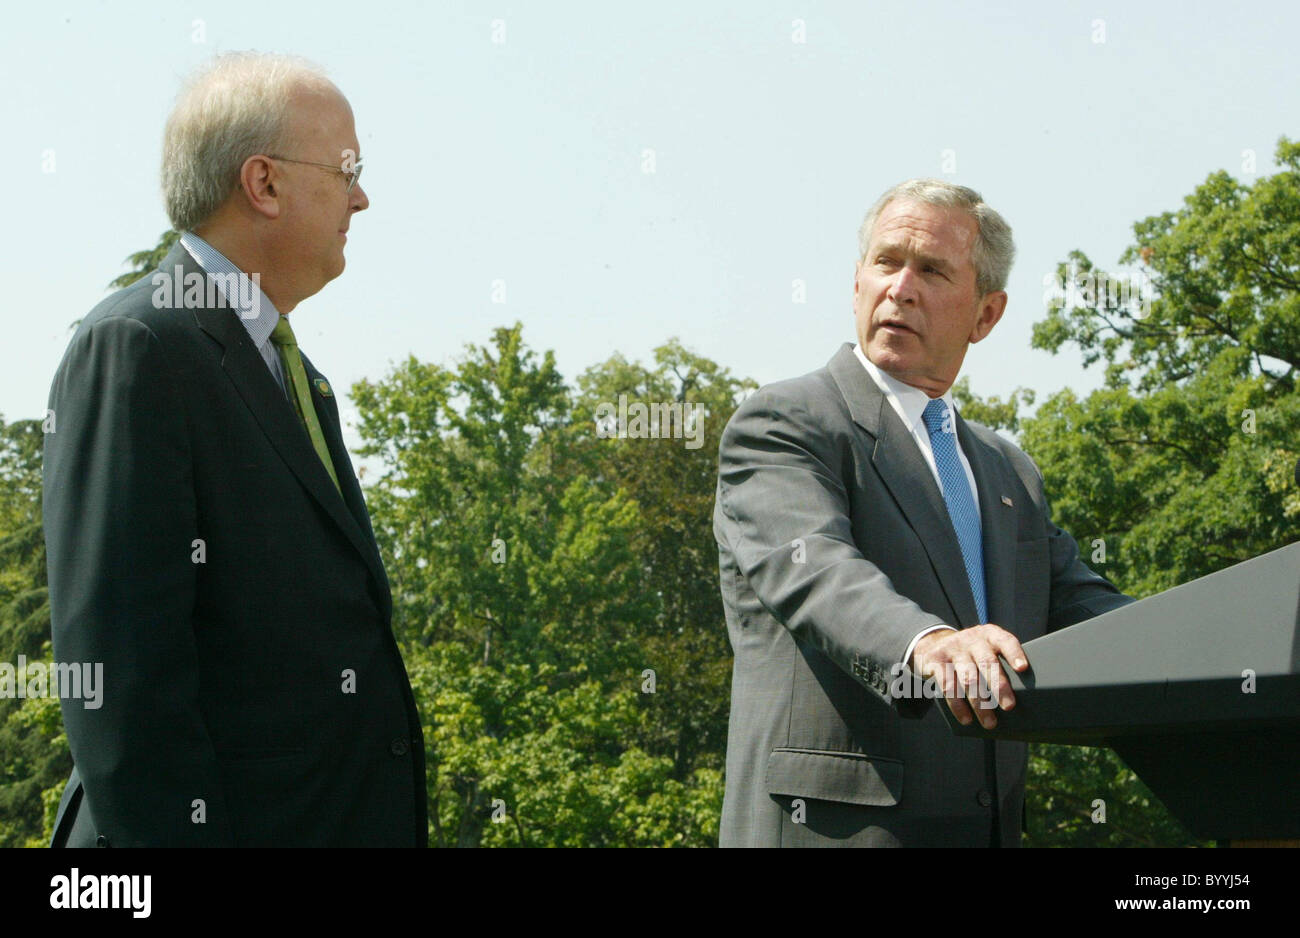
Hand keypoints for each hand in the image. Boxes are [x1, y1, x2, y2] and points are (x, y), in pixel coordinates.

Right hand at [909, 625, 1028, 728]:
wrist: (932, 643)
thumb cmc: (971, 654)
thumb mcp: (985, 649)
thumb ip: (1000, 664)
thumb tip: (1023, 697)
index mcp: (989, 635)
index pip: (1005, 640)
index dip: (1014, 653)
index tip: (1022, 668)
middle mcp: (972, 640)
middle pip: (987, 662)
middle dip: (999, 686)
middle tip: (1009, 706)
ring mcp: (952, 649)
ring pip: (968, 678)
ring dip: (980, 704)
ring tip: (990, 722)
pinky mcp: (935, 661)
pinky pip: (948, 686)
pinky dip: (958, 705)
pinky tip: (966, 718)